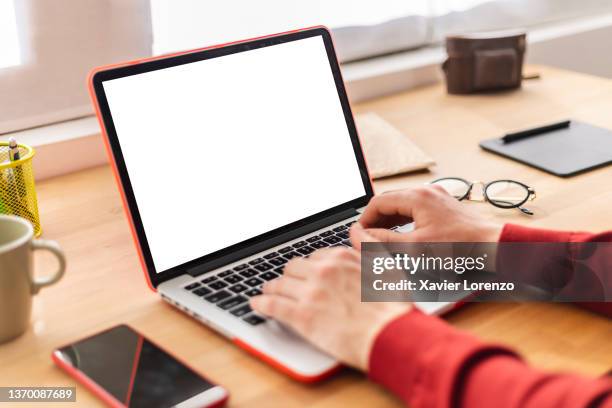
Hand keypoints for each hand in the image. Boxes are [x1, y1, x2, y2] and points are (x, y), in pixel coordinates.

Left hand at [250, 245, 410, 370]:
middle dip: (289, 275)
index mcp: (341, 258)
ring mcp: (310, 293)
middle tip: (286, 282)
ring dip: (271, 287)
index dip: (310, 266)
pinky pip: (273, 305)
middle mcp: (322, 271)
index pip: (315, 255)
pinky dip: (261, 303)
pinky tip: (257, 304)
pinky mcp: (302, 316)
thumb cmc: (392, 306)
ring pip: (280, 284)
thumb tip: (354, 228)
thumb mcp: (386, 265)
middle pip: (293, 267)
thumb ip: (366, 244)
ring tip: (267, 291)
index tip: (308, 273)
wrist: (390, 336)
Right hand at [351, 185, 502, 248]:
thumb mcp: (415, 248)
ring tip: (380, 238)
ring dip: (388, 220)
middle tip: (367, 238)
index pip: (378, 202)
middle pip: (389, 201)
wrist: (492, 247)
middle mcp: (426, 192)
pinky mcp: (442, 206)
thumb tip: (361, 236)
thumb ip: (384, 242)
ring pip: (401, 204)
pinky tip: (401, 235)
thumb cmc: (460, 248)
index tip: (359, 235)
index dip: (365, 219)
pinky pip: (414, 208)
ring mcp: (436, 197)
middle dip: (375, 219)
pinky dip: (403, 220)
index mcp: (417, 197)